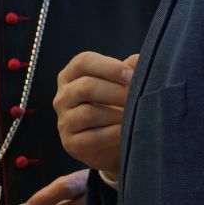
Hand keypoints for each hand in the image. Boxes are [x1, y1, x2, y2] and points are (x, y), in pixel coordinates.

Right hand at [53, 52, 135, 173]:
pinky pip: (92, 138)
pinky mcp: (71, 143)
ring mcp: (64, 121)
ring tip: (133, 116)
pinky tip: (126, 131)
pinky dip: (113, 134)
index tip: (132, 76)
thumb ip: (129, 69)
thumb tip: (141, 60)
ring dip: (116, 114)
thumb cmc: (115, 105)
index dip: (110, 67)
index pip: (83, 62)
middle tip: (136, 97)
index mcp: (71, 75)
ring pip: (88, 113)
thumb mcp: (120, 84)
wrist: (111, 142)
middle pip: (85, 87)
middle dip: (116, 92)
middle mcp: (63, 96)